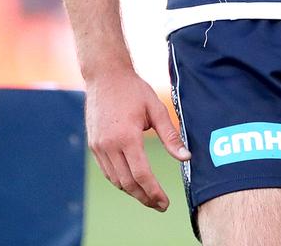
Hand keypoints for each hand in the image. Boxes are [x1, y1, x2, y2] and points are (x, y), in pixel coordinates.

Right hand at [86, 68, 189, 209]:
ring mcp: (99, 147)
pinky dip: (120, 180)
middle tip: (159, 205)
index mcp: (127, 136)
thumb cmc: (133, 89)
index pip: (141, 174)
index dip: (154, 192)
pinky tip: (133, 181)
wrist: (105, 75)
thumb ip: (171, 135)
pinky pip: (107, 171)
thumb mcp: (156, 108)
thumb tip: (186, 157)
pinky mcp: (93, 145)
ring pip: (116, 180)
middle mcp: (109, 145)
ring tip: (148, 196)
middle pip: (127, 183)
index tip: (165, 202)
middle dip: (144, 197)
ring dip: (132, 192)